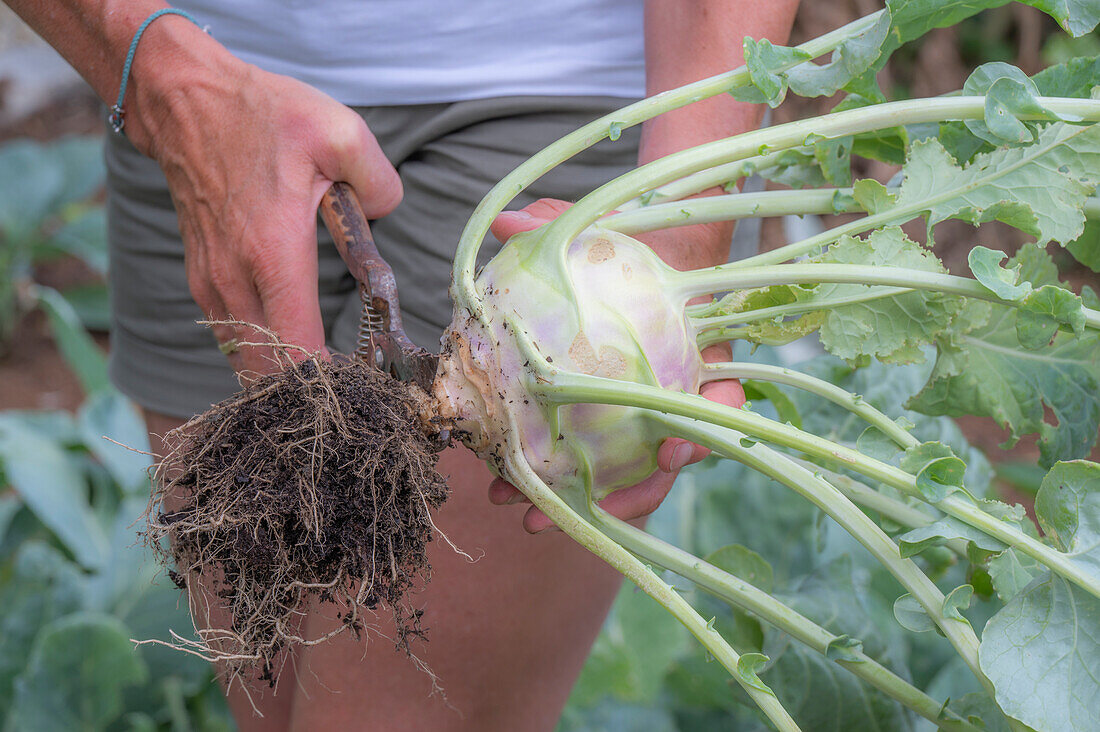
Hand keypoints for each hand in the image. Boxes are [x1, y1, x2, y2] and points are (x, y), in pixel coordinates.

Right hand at [125, 24, 401, 374]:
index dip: (331, 383)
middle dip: (309, 392)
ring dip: (282, 378)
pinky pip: (232, 338)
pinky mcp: (202, 280)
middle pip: (269, 373)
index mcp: (274, 255)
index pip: (298, 352)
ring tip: (326, 377)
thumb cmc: (262, 116)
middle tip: (352, 390)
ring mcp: (212, 284)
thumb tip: (387, 216)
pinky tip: (292, 348)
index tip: (364, 386)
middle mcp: (236, 280)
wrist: (184, 101)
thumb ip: (380, 182)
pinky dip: (260, 355)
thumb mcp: (340, 133)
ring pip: (245, 362)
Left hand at [486, 199, 744, 532]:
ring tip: (526, 516)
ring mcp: (633, 417)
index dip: (701, 432)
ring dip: (578, 502)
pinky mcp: (593, 425)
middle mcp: (670, 395)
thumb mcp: (597, 224)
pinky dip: (546, 476)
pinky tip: (500, 485)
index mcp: (693, 355)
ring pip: (618, 474)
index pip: (717, 402)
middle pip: (663, 459)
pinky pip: (576, 460)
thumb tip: (515, 218)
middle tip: (593, 510)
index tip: (673, 452)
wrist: (617, 261)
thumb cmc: (622, 244)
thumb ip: (561, 220)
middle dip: (632, 495)